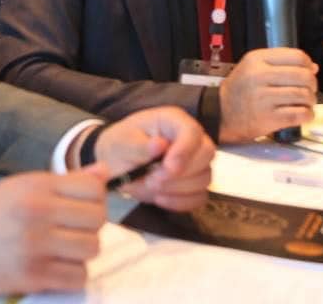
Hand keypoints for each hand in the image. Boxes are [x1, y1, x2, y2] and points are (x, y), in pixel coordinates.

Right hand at [0, 166, 108, 294]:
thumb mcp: (23, 186)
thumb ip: (66, 180)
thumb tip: (105, 172)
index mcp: (36, 187)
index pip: (93, 189)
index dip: (95, 198)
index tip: (82, 206)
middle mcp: (38, 213)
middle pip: (98, 219)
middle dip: (91, 225)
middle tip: (74, 229)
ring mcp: (37, 247)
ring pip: (92, 249)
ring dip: (83, 251)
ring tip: (65, 248)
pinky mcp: (34, 277)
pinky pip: (78, 277)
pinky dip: (73, 274)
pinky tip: (57, 265)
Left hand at [93, 108, 214, 210]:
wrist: (116, 163)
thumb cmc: (120, 144)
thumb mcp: (121, 143)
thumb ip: (139, 146)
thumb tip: (160, 145)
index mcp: (173, 120)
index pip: (192, 131)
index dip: (184, 151)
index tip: (168, 168)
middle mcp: (189, 139)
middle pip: (206, 154)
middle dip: (180, 173)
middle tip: (152, 180)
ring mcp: (194, 161)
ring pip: (204, 178)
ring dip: (177, 189)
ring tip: (150, 186)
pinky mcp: (193, 183)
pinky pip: (199, 196)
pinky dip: (180, 202)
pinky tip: (159, 198)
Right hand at [218, 47, 318, 143]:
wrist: (221, 113)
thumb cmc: (240, 90)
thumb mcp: (253, 67)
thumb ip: (281, 63)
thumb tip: (313, 67)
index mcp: (256, 60)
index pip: (297, 56)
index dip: (308, 64)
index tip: (307, 71)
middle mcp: (259, 76)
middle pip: (304, 76)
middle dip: (312, 84)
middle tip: (308, 89)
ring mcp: (264, 98)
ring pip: (304, 95)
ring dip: (310, 101)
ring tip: (304, 102)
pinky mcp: (269, 118)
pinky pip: (300, 114)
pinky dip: (307, 115)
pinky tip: (302, 113)